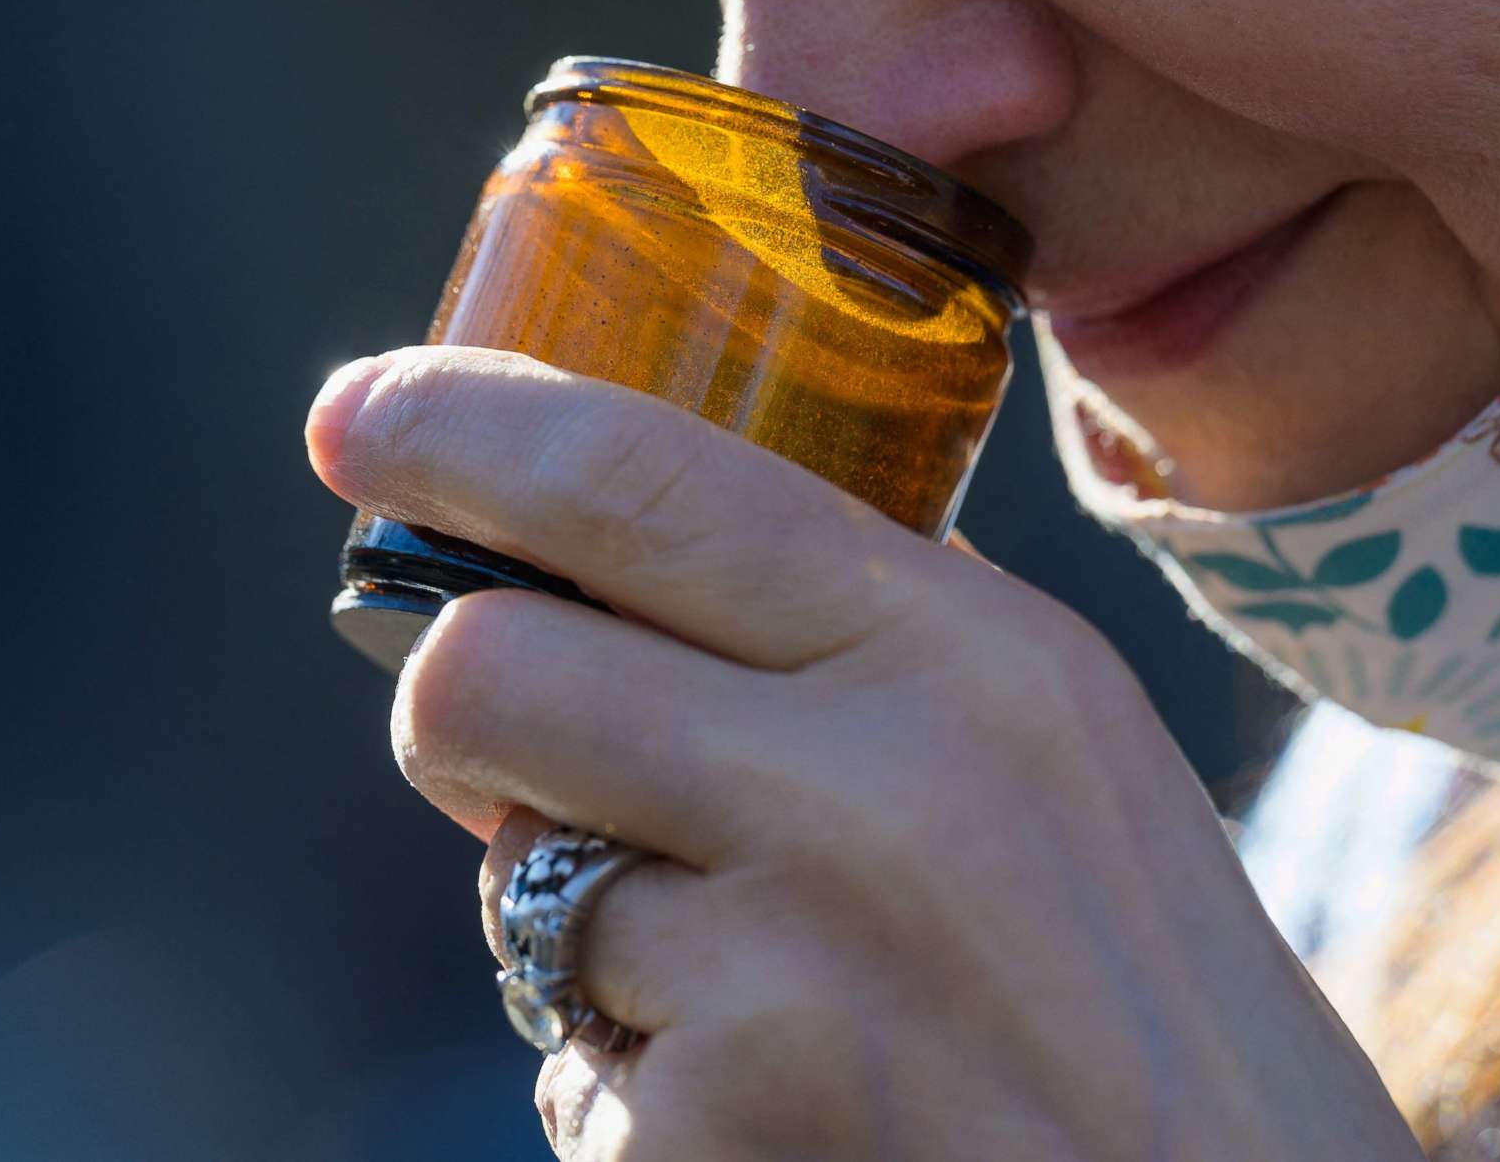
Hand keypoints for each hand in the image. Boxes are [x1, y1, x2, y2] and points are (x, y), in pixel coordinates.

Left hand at [306, 345, 1420, 1160]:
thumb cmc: (1143, 1004)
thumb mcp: (1058, 752)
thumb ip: (872, 638)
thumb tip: (653, 549)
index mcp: (967, 654)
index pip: (650, 477)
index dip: (463, 424)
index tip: (355, 410)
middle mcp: (874, 786)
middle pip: (491, 664)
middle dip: (457, 709)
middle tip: (508, 755)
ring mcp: (789, 968)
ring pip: (518, 883)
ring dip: (586, 932)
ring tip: (762, 989)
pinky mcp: (726, 1129)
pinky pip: (572, 1072)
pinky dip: (637, 1097)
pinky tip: (779, 1115)